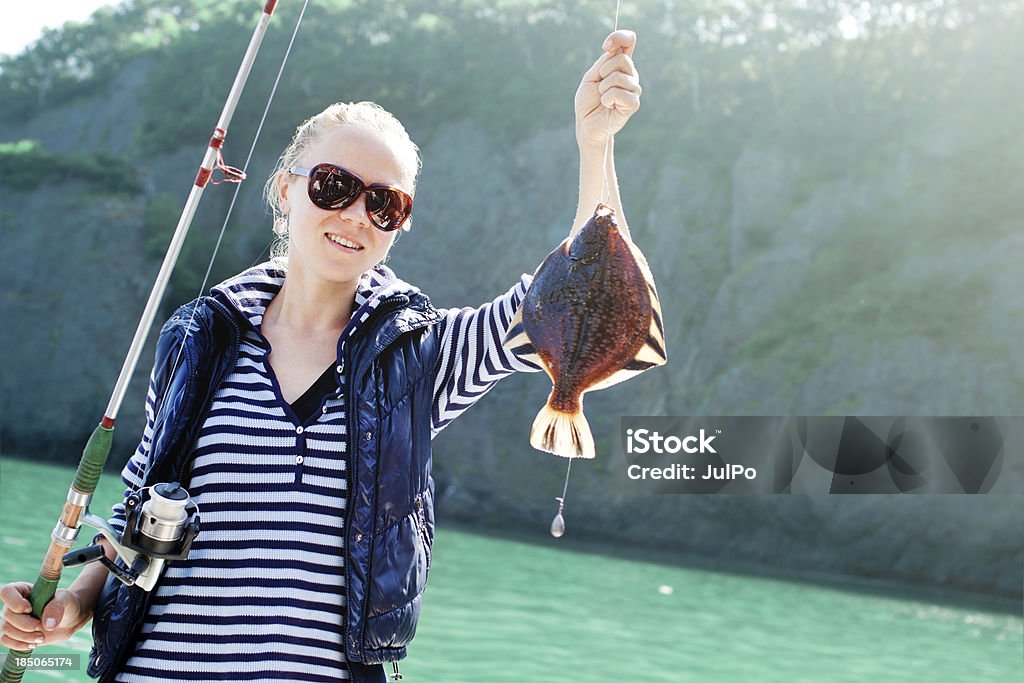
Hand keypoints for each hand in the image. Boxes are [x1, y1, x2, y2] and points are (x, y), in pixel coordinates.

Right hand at [0, 582, 87, 649]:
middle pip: (7, 614)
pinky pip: (5, 640)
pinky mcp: (13, 633)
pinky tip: (33, 644)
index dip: (15, 602)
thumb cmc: (65, 604)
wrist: (68, 620)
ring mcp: (12, 619)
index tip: (30, 608)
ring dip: (24, 636)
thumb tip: (48, 625)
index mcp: (23, 590)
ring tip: (41, 637)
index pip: (6, 591)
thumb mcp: (65, 599)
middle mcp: (13, 604)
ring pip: (6, 629)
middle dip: (25, 624)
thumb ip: (57, 607)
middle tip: (41, 627)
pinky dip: (19, 644)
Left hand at [574, 30, 641, 149]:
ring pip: (619, 77)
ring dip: (603, 88)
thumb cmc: (588, 102)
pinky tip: (608, 106)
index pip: (628, 41)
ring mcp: (634, 90)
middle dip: (604, 71)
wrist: (586, 124)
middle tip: (599, 86)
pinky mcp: (633, 104)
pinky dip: (607, 99)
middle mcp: (630, 75)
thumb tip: (614, 50)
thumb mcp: (591, 77)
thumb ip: (603, 63)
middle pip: (622, 59)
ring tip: (603, 98)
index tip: (605, 45)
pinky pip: (619, 92)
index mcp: (621, 65)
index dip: (619, 37)